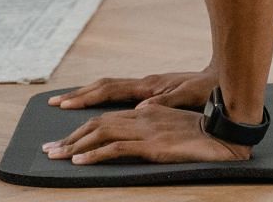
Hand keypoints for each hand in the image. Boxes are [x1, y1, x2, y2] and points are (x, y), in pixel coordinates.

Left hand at [42, 102, 250, 165]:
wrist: (223, 133)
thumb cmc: (202, 131)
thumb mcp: (173, 125)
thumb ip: (154, 121)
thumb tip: (137, 119)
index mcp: (147, 110)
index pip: (108, 115)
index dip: (83, 125)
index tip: (64, 138)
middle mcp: (143, 116)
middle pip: (98, 122)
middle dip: (70, 135)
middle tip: (49, 149)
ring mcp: (146, 130)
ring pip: (101, 133)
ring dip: (75, 145)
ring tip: (56, 156)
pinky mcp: (152, 145)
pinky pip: (116, 148)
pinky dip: (94, 154)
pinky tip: (80, 162)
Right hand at [47, 67, 217, 110]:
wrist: (222, 77)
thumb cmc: (208, 89)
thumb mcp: (189, 97)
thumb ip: (167, 103)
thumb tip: (142, 109)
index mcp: (149, 86)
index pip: (110, 90)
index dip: (86, 97)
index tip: (64, 104)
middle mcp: (144, 84)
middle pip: (104, 86)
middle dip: (78, 95)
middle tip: (53, 103)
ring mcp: (148, 85)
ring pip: (110, 87)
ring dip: (88, 93)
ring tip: (68, 101)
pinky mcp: (153, 89)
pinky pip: (120, 92)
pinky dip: (103, 96)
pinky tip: (99, 103)